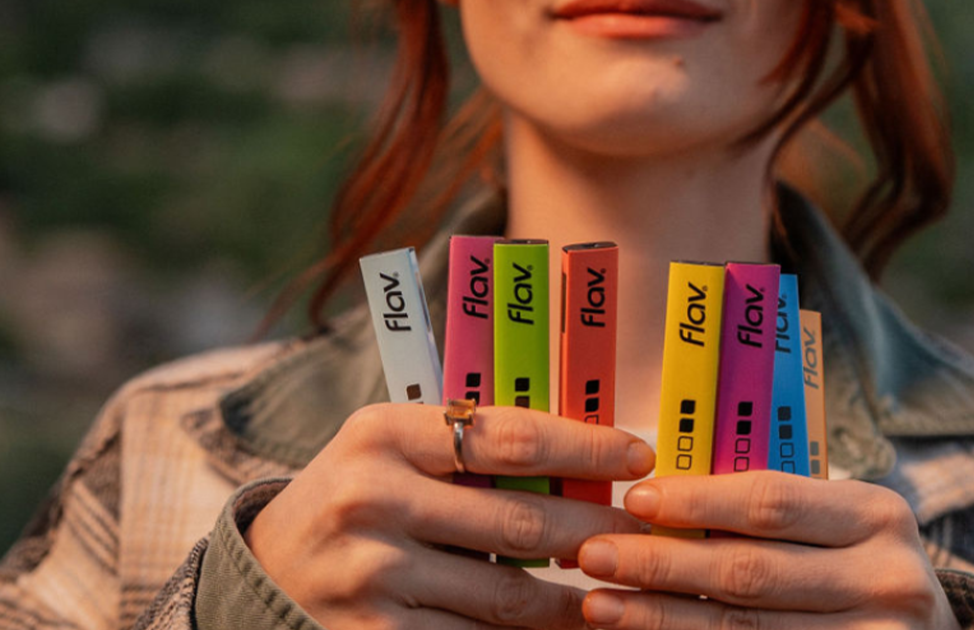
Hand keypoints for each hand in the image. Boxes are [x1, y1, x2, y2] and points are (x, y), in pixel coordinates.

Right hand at [244, 403, 654, 629]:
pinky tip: (558, 627)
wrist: (262, 572)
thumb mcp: (388, 449)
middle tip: (641, 533)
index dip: (585, 446)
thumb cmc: (349, 498)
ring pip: (506, 594)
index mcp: (383, 433)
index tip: (636, 455)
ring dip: (572, 598)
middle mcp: (373, 498)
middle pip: (520, 518)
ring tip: (612, 590)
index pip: (509, 435)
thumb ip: (465, 447)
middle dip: (595, 529)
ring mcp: (371, 573)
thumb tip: (576, 460)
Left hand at [577, 471, 960, 629]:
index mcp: (877, 515)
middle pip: (749, 571)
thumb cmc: (859, 568)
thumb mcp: (838, 525)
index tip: (634, 499)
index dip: (696, 501)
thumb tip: (655, 497)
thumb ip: (770, 512)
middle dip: (661, 563)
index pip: (771, 502)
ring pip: (744, 629)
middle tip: (596, 555)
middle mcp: (887, 579)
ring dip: (661, 617)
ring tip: (601, 604)